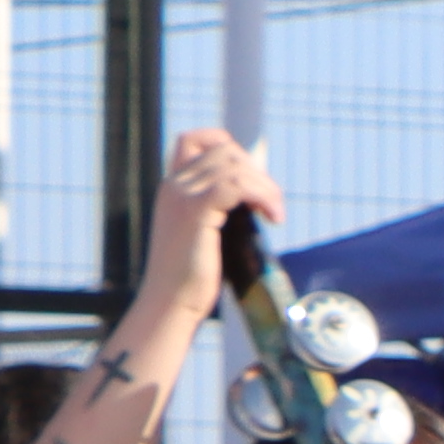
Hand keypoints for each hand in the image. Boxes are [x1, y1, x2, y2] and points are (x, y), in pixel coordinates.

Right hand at [149, 126, 284, 284]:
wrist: (169, 303)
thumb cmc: (190, 277)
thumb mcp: (204, 233)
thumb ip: (219, 209)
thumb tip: (254, 197)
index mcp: (172, 187)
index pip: (194, 140)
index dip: (228, 146)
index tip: (251, 177)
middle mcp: (173, 185)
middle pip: (224, 151)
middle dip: (257, 172)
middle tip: (271, 205)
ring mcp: (181, 197)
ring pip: (234, 166)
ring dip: (265, 186)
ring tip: (274, 213)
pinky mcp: (194, 213)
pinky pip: (234, 185)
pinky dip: (261, 195)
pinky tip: (271, 217)